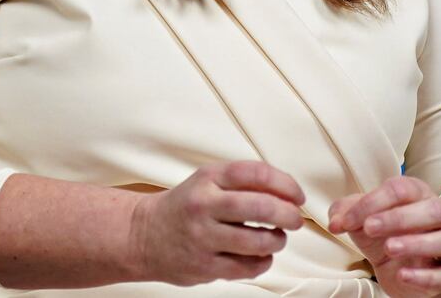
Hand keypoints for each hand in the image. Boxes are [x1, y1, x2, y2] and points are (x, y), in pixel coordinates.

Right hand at [129, 160, 305, 285]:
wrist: (144, 235)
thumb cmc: (184, 206)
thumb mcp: (207, 181)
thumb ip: (243, 182)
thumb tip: (287, 192)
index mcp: (208, 178)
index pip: (255, 173)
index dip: (285, 184)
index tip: (297, 195)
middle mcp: (204, 205)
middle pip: (260, 207)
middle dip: (287, 215)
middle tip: (295, 219)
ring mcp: (203, 237)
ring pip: (257, 241)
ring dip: (277, 241)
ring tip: (277, 238)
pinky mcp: (204, 266)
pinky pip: (246, 267)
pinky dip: (263, 262)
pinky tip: (261, 255)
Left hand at [329, 176, 440, 297]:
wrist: (404, 264)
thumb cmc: (385, 231)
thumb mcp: (362, 217)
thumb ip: (345, 212)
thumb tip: (335, 222)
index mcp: (416, 195)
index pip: (400, 190)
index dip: (372, 203)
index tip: (347, 221)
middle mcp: (437, 218)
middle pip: (433, 210)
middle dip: (399, 218)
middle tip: (370, 228)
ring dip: (418, 244)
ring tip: (389, 248)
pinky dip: (424, 277)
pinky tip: (402, 275)